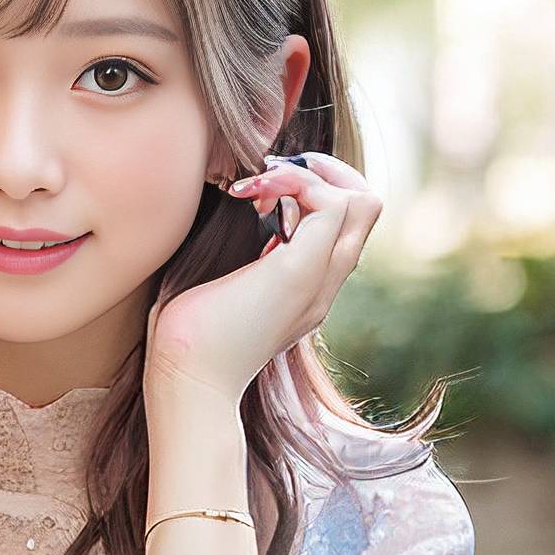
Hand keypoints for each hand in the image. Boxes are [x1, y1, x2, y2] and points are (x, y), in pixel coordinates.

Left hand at [143, 151, 383, 407]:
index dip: (315, 191)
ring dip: (309, 175)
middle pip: (367, 208)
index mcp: (307, 289)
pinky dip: (295, 183)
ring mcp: (318, 281)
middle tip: (271, 178)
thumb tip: (229, 209)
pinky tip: (251, 196)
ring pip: (362, 202)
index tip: (261, 196)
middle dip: (325, 172)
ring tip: (257, 190)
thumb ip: (241, 256)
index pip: (345, 224)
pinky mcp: (299, 274)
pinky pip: (332, 204)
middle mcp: (323, 286)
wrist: (186, 382)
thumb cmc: (187, 339)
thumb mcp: (220, 286)